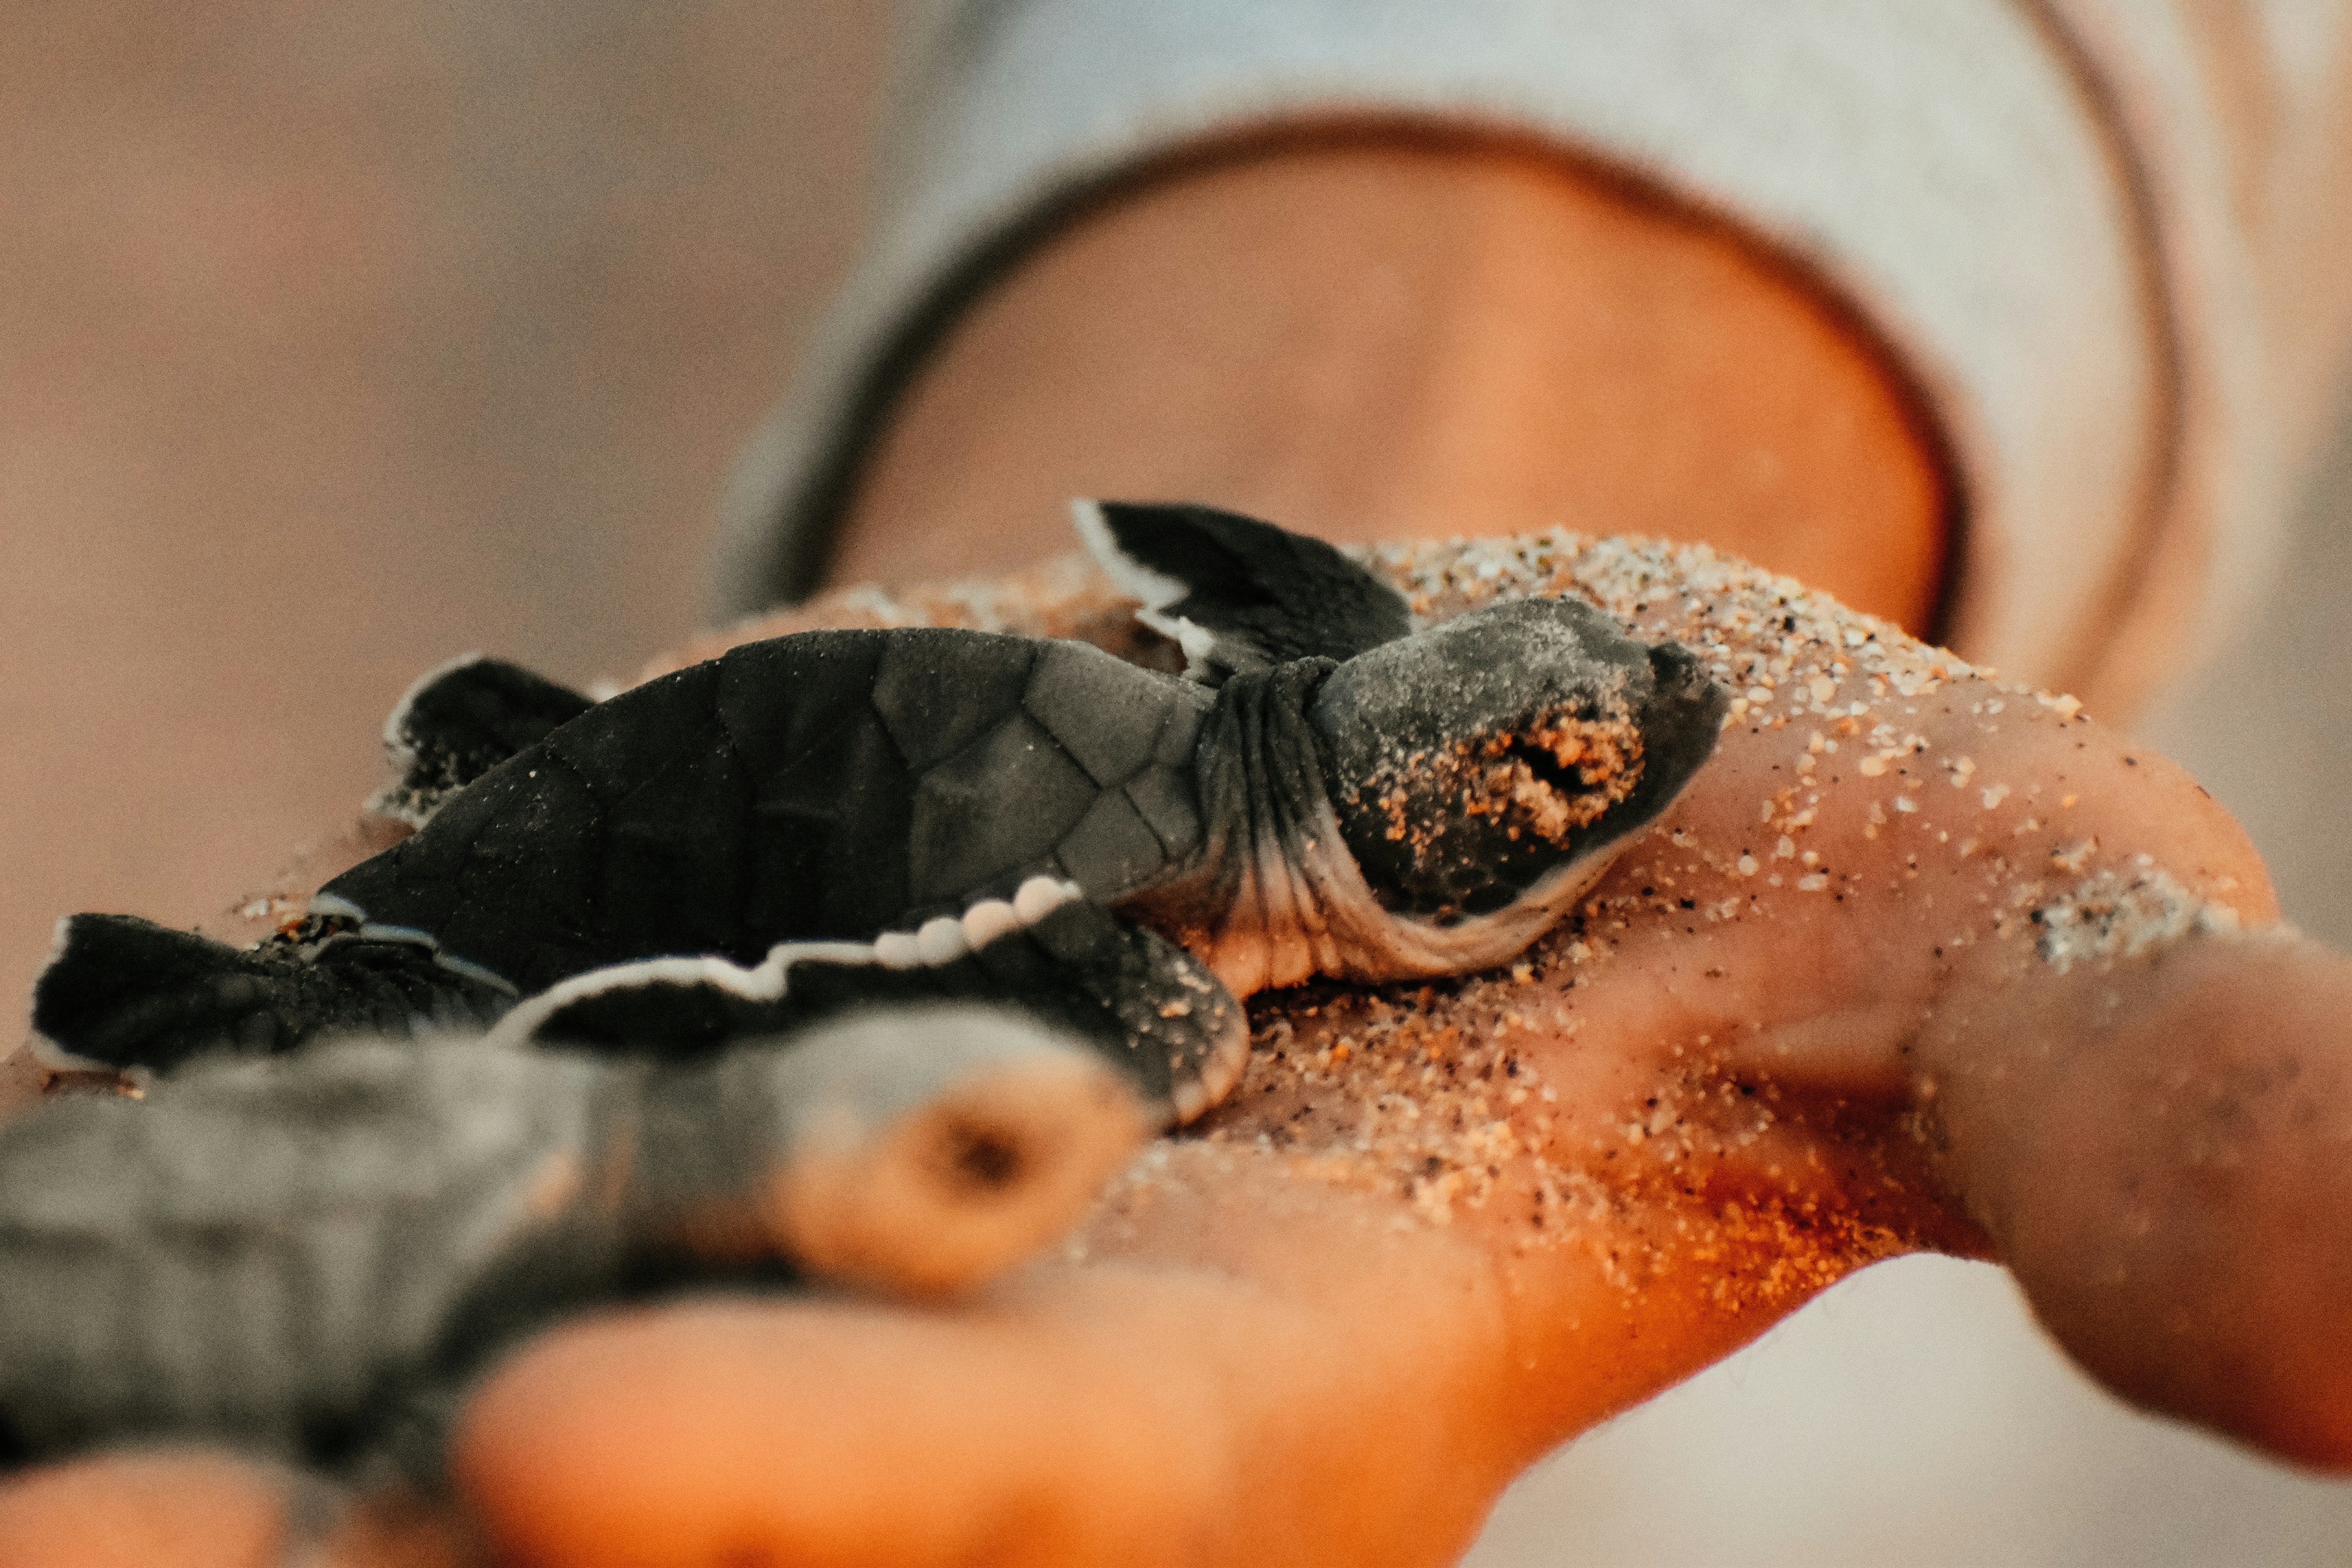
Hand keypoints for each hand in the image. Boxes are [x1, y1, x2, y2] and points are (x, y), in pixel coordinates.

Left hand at [9, 532, 2344, 1567]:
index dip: (843, 1504)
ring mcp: (851, 1159)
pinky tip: (62, 1176)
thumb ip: (2181, 1155)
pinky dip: (261, 1136)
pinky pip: (464, 1094)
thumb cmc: (1839, 847)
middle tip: (47, 1547)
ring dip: (247, 1354)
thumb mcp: (2037, 956)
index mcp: (1320, 1348)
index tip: (546, 1496)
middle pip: (701, 1440)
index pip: (1059, 1477)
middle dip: (363, 1530)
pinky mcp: (762, 1013)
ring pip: (509, 1287)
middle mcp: (1034, 1312)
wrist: (1590, 729)